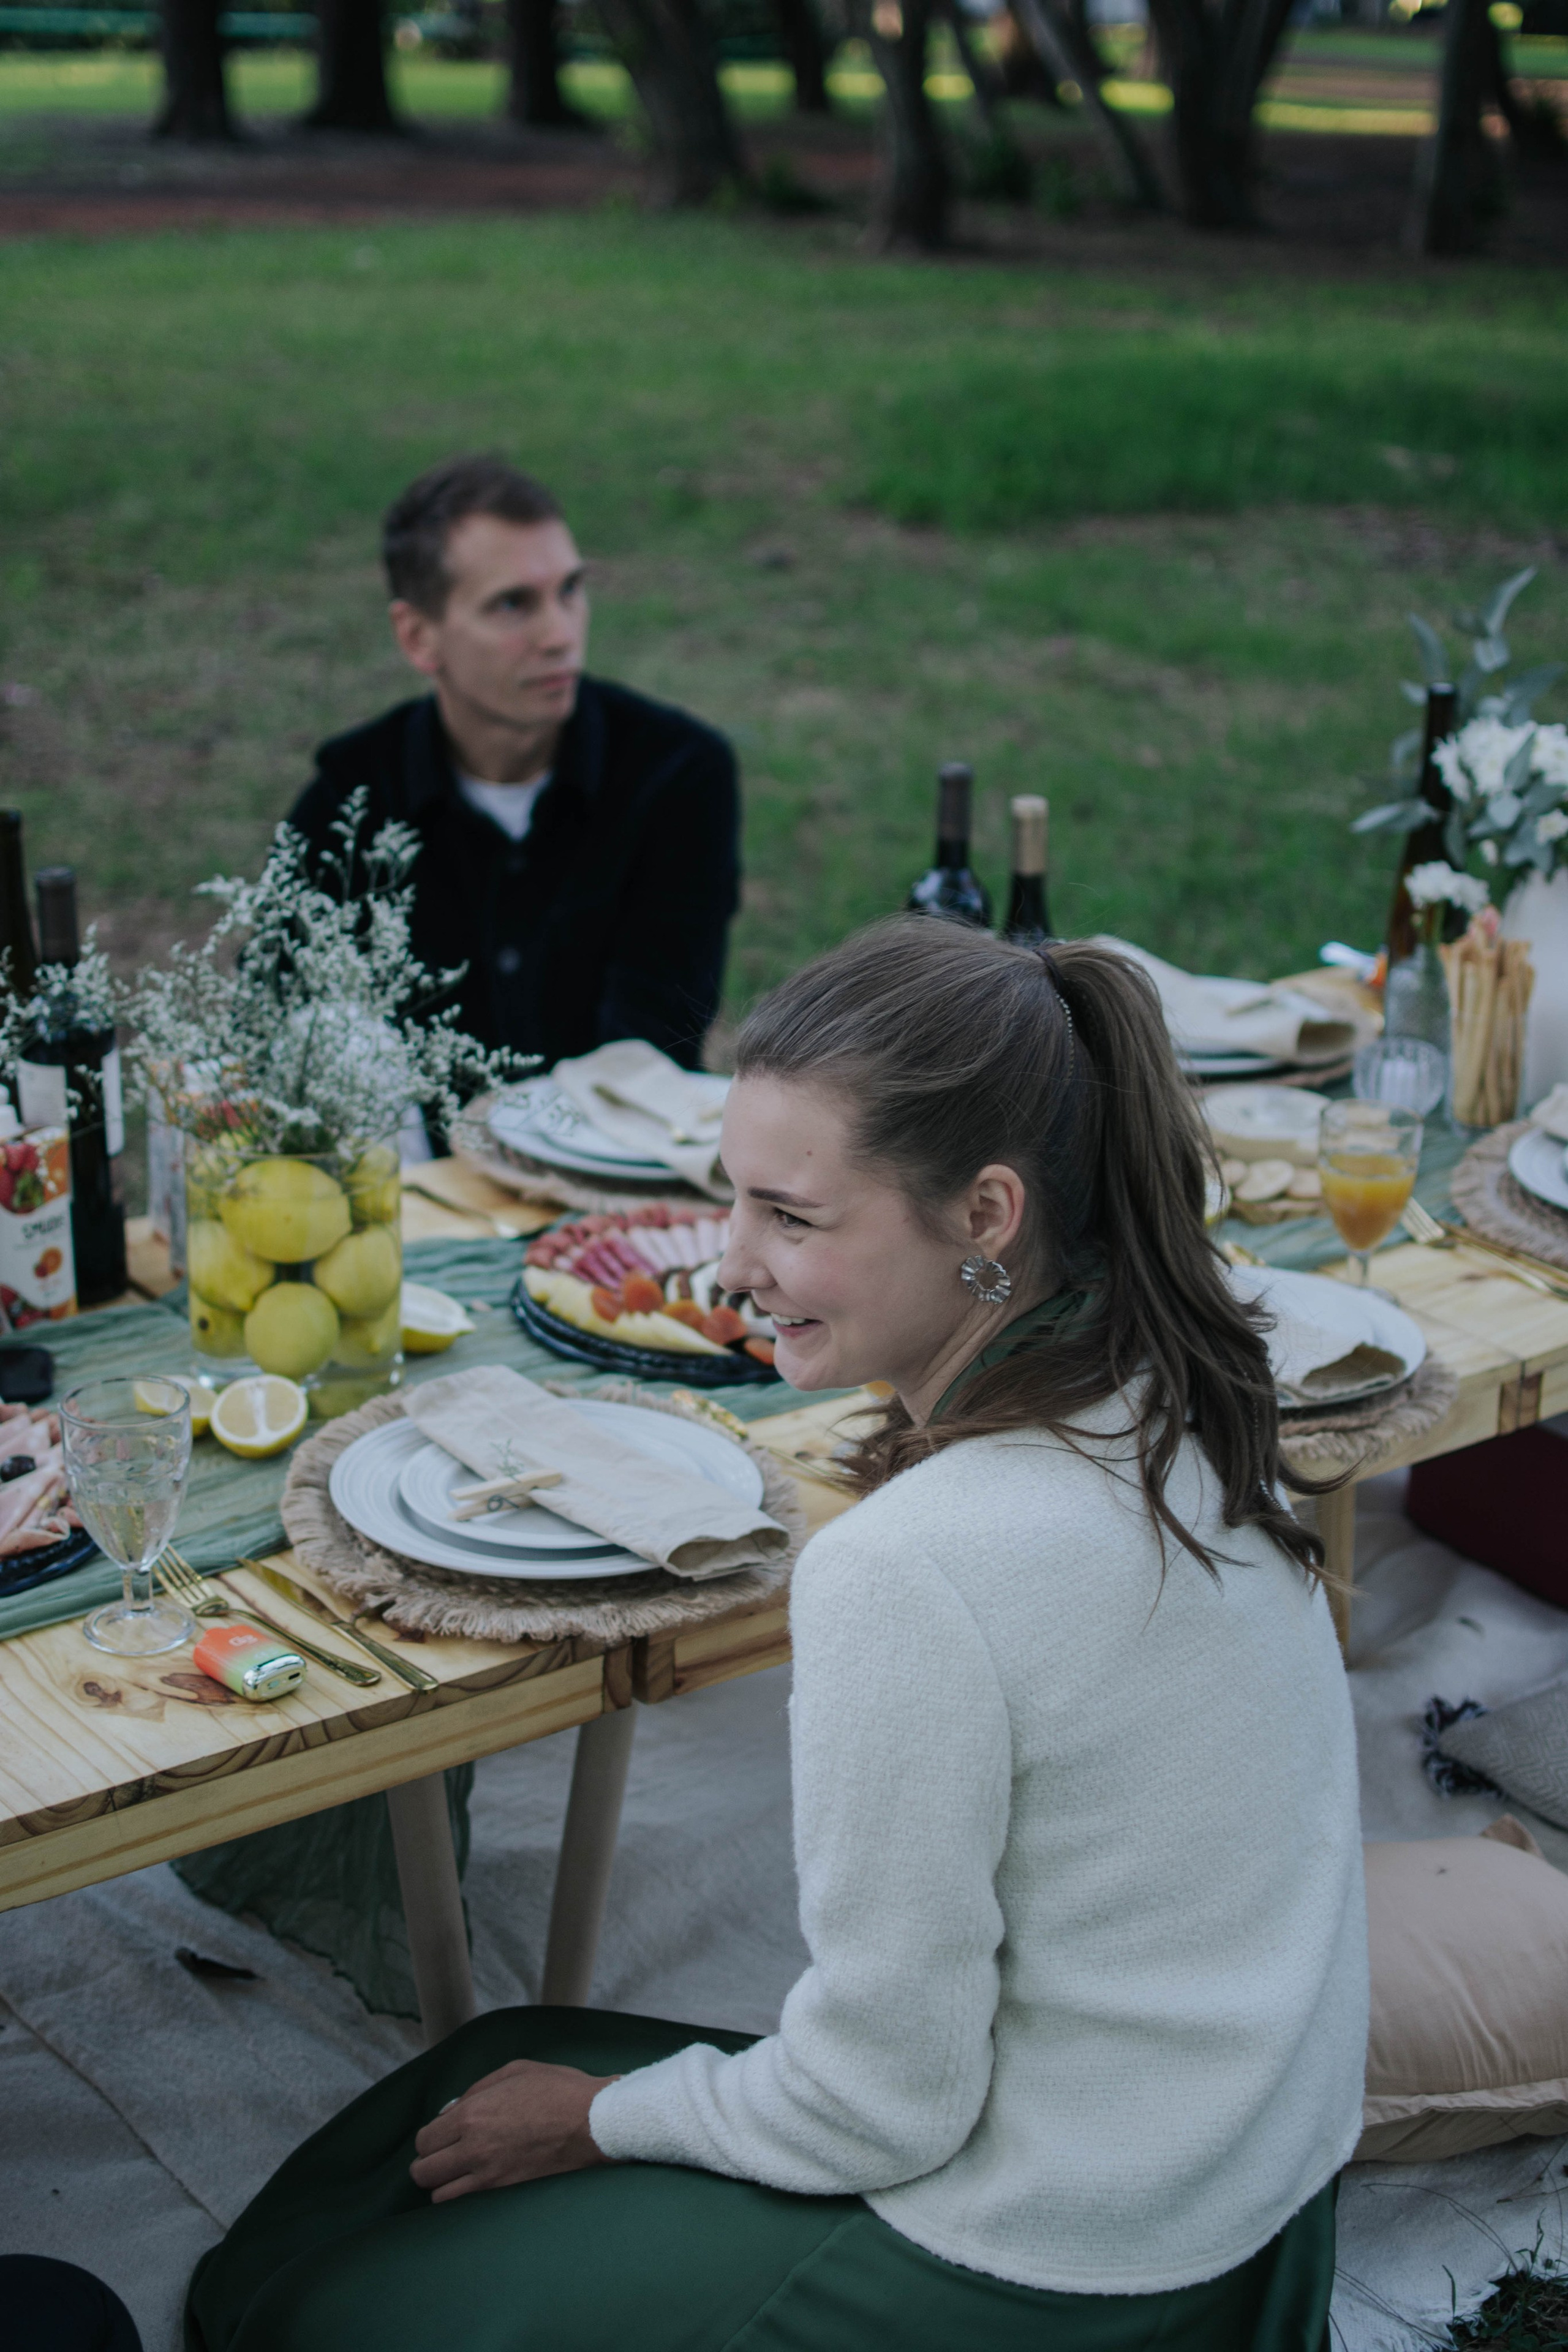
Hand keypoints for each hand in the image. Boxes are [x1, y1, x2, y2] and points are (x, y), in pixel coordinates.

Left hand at [410, 2059, 618, 2202]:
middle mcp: (474, 2149)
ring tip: (460, 2175)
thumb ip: (476, 2090)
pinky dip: (465, 2200)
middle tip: (444, 2157)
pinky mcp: (507, 2195)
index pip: (424, 2141)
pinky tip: (477, 2186)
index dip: (429, 2139)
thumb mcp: (515, 2071)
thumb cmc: (558, 2090)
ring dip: (445, 2185)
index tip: (441, 2137)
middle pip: (423, 2172)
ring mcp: (490, 2177)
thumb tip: (450, 2112)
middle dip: (428, 2164)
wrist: (594, 2122)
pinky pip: (467, 2208)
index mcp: (472, 2114)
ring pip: (440, 2196)